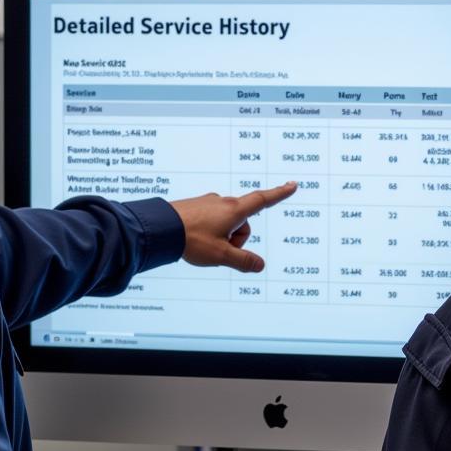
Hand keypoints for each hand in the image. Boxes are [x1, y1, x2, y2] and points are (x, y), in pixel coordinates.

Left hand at [169, 182, 297, 272]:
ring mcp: (207, 204)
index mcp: (234, 210)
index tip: (292, 185)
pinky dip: (208, 233)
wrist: (159, 228)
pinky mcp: (195, 208)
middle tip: (218, 251)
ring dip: (221, 238)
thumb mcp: (221, 256)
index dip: (279, 194)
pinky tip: (194, 240)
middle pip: (242, 223)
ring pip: (226, 224)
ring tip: (201, 245)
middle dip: (236, 240)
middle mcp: (222, 202)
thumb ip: (243, 261)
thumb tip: (260, 265)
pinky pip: (211, 222)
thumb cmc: (191, 240)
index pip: (263, 200)